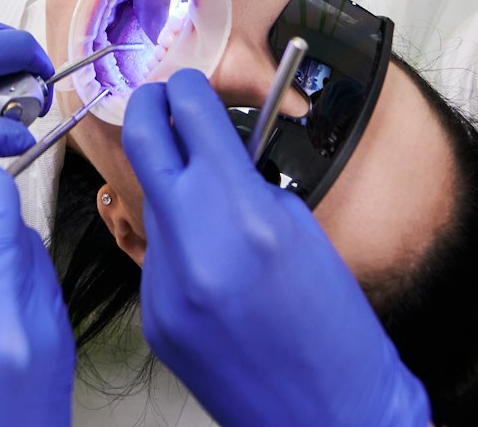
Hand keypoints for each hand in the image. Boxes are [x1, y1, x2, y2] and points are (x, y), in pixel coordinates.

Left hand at [121, 72, 429, 426]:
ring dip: (174, 191)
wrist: (331, 414)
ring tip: (214, 205)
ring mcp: (164, 286)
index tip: (188, 83)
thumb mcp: (301, 230)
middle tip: (160, 101)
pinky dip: (180, 247)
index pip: (189, 117)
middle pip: (141, 144)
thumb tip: (214, 149)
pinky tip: (215, 265)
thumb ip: (249, 181)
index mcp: (242, 215)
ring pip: (151, 205)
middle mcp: (194, 246)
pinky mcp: (154, 319)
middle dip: (148, 110)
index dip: (186, 89)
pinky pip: (156, 258)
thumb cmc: (335, 329)